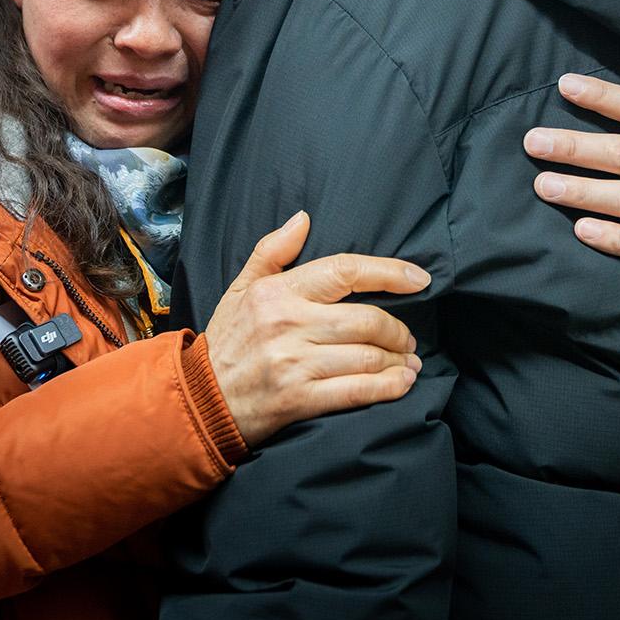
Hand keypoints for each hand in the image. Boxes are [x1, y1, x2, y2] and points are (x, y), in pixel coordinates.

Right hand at [204, 211, 430, 446]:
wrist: (200, 401)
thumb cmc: (228, 341)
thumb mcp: (241, 288)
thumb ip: (272, 250)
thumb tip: (304, 218)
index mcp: (279, 292)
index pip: (345, 271)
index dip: (389, 273)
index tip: (419, 279)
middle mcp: (289, 325)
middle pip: (366, 320)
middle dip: (398, 330)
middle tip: (408, 338)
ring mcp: (295, 364)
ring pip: (367, 357)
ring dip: (398, 361)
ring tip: (408, 362)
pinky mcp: (300, 400)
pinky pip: (357, 391)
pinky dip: (388, 388)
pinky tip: (402, 383)